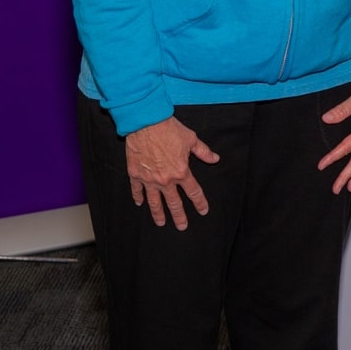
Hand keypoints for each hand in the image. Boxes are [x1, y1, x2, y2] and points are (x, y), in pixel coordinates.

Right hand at [124, 116, 219, 230]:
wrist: (146, 122)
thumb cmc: (169, 129)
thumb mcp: (191, 139)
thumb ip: (203, 152)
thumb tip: (215, 159)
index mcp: (182, 172)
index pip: (193, 192)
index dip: (200, 203)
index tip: (203, 211)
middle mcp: (166, 180)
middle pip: (174, 203)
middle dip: (179, 216)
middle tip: (182, 226)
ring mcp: (149, 179)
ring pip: (155, 202)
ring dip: (158, 214)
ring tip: (161, 223)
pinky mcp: (135, 174)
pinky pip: (137, 190)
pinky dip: (138, 197)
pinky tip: (139, 203)